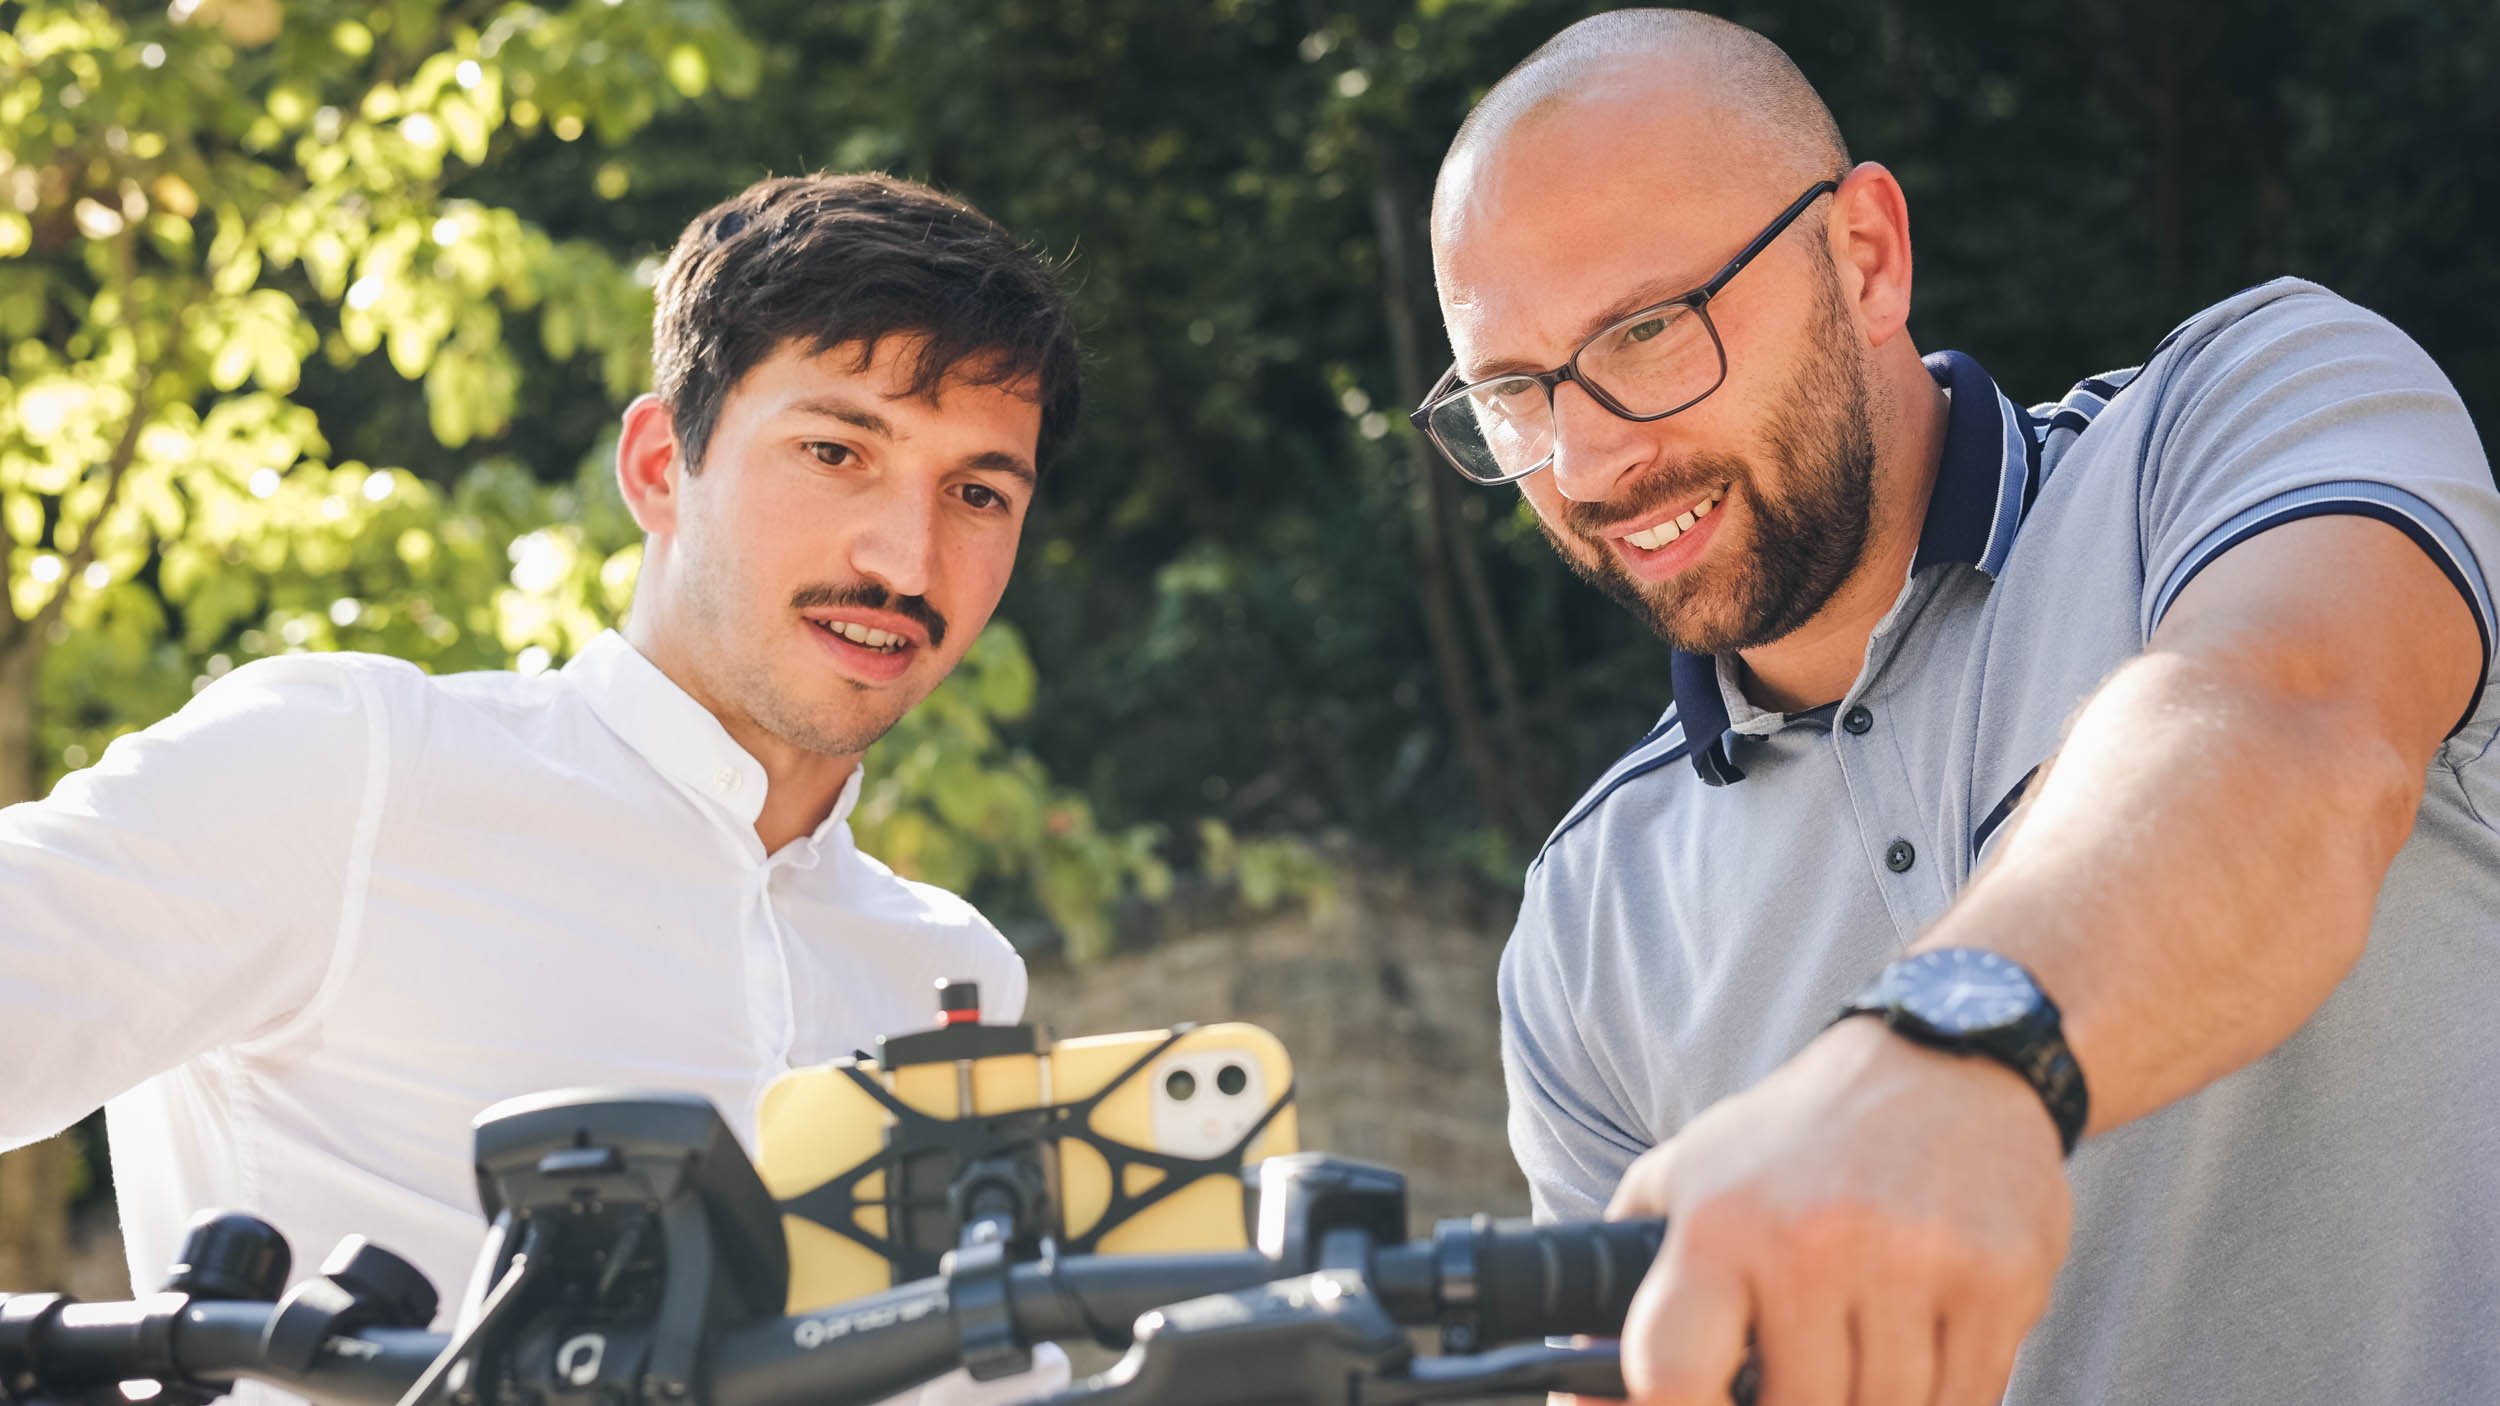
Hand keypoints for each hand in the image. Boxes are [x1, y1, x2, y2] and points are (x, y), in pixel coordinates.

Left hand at [1601, 1018, 2071, 1405]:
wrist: (1946, 1059)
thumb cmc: (1799, 1138)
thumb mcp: (1688, 1176)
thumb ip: (1631, 1279)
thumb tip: (1578, 1393)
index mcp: (1720, 1224)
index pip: (1669, 1372)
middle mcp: (1812, 1243)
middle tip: (1797, 1378)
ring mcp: (1912, 1265)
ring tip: (1855, 1363)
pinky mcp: (1997, 1281)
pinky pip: (1966, 1400)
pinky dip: (1940, 1398)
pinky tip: (1920, 1357)